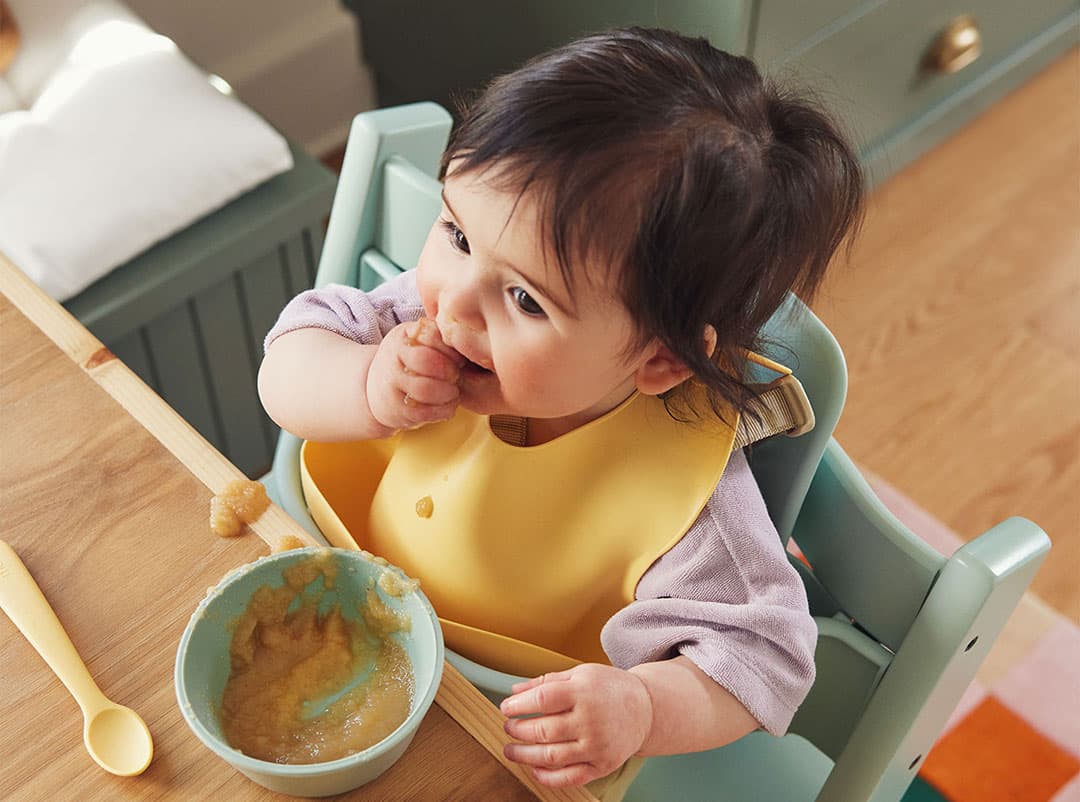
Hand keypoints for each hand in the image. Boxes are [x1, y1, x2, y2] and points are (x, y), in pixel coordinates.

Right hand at [365, 317, 464, 432]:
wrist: (376, 389)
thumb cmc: (409, 363)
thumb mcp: (418, 342)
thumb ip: (441, 338)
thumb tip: (473, 340)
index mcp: (403, 336)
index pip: (433, 335)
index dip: (452, 350)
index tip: (459, 359)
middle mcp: (392, 357)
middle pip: (427, 361)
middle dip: (450, 371)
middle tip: (456, 377)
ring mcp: (391, 384)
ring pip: (425, 388)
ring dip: (448, 393)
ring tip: (453, 393)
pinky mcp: (396, 410)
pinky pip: (425, 412)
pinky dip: (444, 410)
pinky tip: (448, 406)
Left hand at [500, 664, 653, 786]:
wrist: (645, 708)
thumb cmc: (609, 688)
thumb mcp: (580, 674)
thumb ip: (547, 681)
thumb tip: (515, 690)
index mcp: (584, 692)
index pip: (542, 699)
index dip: (518, 705)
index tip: (506, 708)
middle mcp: (591, 720)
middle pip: (544, 730)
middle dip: (518, 731)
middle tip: (508, 728)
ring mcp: (597, 745)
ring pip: (552, 756)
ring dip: (525, 755)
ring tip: (511, 750)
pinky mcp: (602, 765)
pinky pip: (571, 777)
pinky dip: (548, 777)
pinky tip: (534, 769)